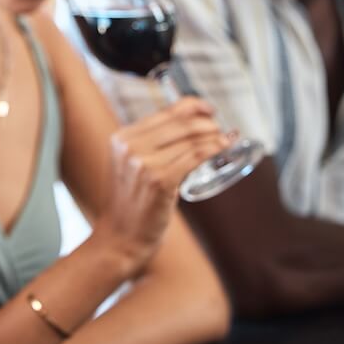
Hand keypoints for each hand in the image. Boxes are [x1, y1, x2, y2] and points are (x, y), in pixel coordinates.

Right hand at [92, 97, 225, 272]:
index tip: (208, 109)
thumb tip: (189, 126)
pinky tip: (221, 148)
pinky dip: (212, 149)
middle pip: (180, 122)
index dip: (193, 105)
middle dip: (207, 122)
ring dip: (214, 136)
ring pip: (190, 139)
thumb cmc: (130, 204)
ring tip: (224, 139)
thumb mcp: (130, 165)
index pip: (165, 112)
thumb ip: (149, 145)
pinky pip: (194, 156)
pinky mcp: (159, 181)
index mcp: (122, 138)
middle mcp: (130, 146)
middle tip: (219, 128)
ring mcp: (144, 163)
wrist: (119, 237)